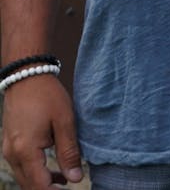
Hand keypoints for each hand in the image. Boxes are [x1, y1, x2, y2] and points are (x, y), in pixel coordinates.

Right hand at [1, 73, 83, 188]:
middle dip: (48, 189)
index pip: (39, 185)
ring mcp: (8, 150)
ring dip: (43, 183)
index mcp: (25, 151)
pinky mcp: (10, 145)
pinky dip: (36, 173)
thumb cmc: (47, 96)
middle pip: (29, 185)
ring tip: (66, 179)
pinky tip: (54, 170)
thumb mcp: (64, 122)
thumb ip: (69, 152)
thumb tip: (75, 179)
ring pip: (24, 178)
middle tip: (69, 186)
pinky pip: (22, 167)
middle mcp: (12, 155)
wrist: (26, 77)